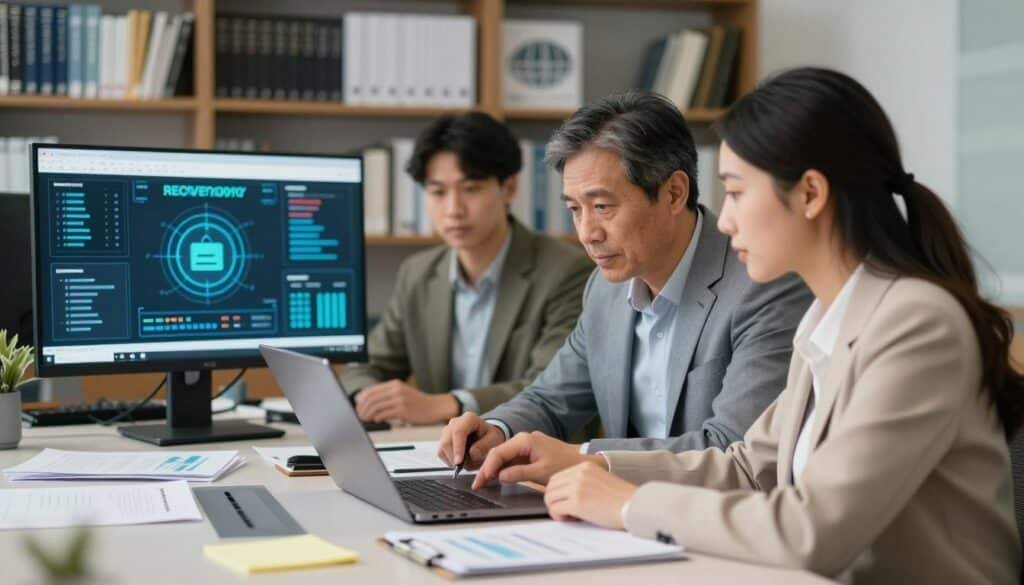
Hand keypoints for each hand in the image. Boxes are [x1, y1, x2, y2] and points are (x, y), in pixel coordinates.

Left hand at [353, 380, 458, 424]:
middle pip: (372, 398)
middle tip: (360, 415)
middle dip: (363, 408)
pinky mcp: (403, 410)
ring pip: (376, 406)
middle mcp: (396, 390)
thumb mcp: (402, 393)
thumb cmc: (417, 402)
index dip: (362, 399)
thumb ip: (387, 395)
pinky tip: (377, 420)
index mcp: (394, 384)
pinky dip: (378, 418)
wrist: (434, 407)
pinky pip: (385, 414)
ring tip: (366, 419)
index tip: (358, 406)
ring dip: (368, 414)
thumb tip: (366, 401)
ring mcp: (400, 400)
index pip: (372, 390)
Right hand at [437, 413, 505, 469]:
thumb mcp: (494, 441)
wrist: (485, 438)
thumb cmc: (490, 438)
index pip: (459, 432)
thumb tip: (471, 454)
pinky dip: (449, 460)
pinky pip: (441, 453)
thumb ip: (484, 447)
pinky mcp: (443, 440)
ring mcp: (447, 431)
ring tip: (465, 462)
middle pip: (447, 440)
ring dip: (452, 459)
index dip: (457, 448)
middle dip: (453, 457)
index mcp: (469, 419)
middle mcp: (455, 422)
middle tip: (464, 467)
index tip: (459, 462)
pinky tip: (460, 461)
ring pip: (442, 448)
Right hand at [471, 431, 603, 489]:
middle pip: (498, 453)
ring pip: (504, 456)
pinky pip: (512, 459)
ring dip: (493, 469)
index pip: (498, 453)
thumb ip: (519, 473)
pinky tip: (496, 478)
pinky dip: (503, 468)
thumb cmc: (565, 466)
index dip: (486, 468)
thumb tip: (500, 476)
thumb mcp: (541, 472)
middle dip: (486, 469)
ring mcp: (526, 445)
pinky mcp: (530, 452)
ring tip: (482, 483)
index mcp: (525, 440)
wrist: (583, 462)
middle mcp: (524, 439)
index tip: (479, 482)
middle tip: (476, 485)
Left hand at [544, 461, 637, 529]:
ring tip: (569, 516)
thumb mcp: (601, 481)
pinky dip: (558, 516)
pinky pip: (555, 508)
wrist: (635, 506)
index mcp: (585, 466)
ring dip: (555, 509)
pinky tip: (570, 519)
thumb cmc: (623, 499)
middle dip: (554, 500)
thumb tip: (566, 495)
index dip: (559, 492)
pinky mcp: (577, 502)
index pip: (558, 477)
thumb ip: (583, 483)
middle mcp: (579, 473)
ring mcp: (577, 487)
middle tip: (565, 511)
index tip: (567, 502)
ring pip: (550, 497)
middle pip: (551, 486)